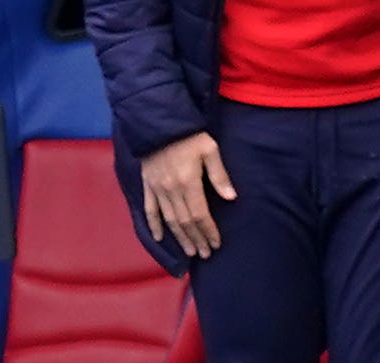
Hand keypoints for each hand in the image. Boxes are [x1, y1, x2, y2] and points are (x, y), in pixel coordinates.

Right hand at [140, 132, 235, 257]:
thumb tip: (231, 198)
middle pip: (185, 222)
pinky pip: (149, 210)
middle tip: (206, 254)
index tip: (216, 243)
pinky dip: (154, 225)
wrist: (160, 125)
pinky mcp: (147, 186)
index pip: (200, 214)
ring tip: (190, 252)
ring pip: (169, 220)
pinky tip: (159, 238)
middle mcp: (171, 190)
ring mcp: (157, 190)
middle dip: (196, 239)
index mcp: (189, 182)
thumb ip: (219, 175)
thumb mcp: (210, 150)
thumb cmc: (190, 136)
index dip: (209, 231)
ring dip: (180, 238)